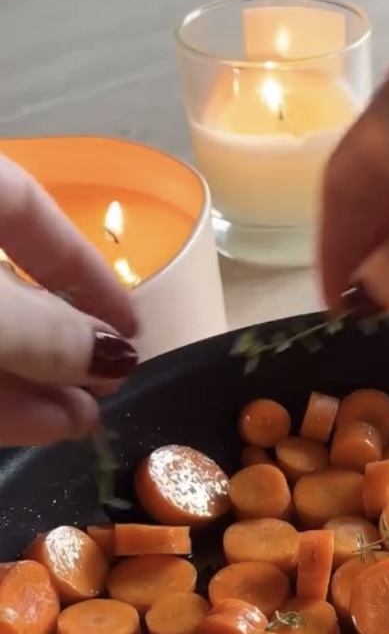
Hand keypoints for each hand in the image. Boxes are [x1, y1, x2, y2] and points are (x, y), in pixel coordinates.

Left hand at [0, 154, 138, 446]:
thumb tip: (113, 357)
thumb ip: (47, 331)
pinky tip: (39, 428)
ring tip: (84, 422)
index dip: (83, 265)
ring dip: (35, 379)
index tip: (131, 323)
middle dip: (60, 340)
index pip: (26, 205)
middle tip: (110, 386)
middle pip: (2, 281)